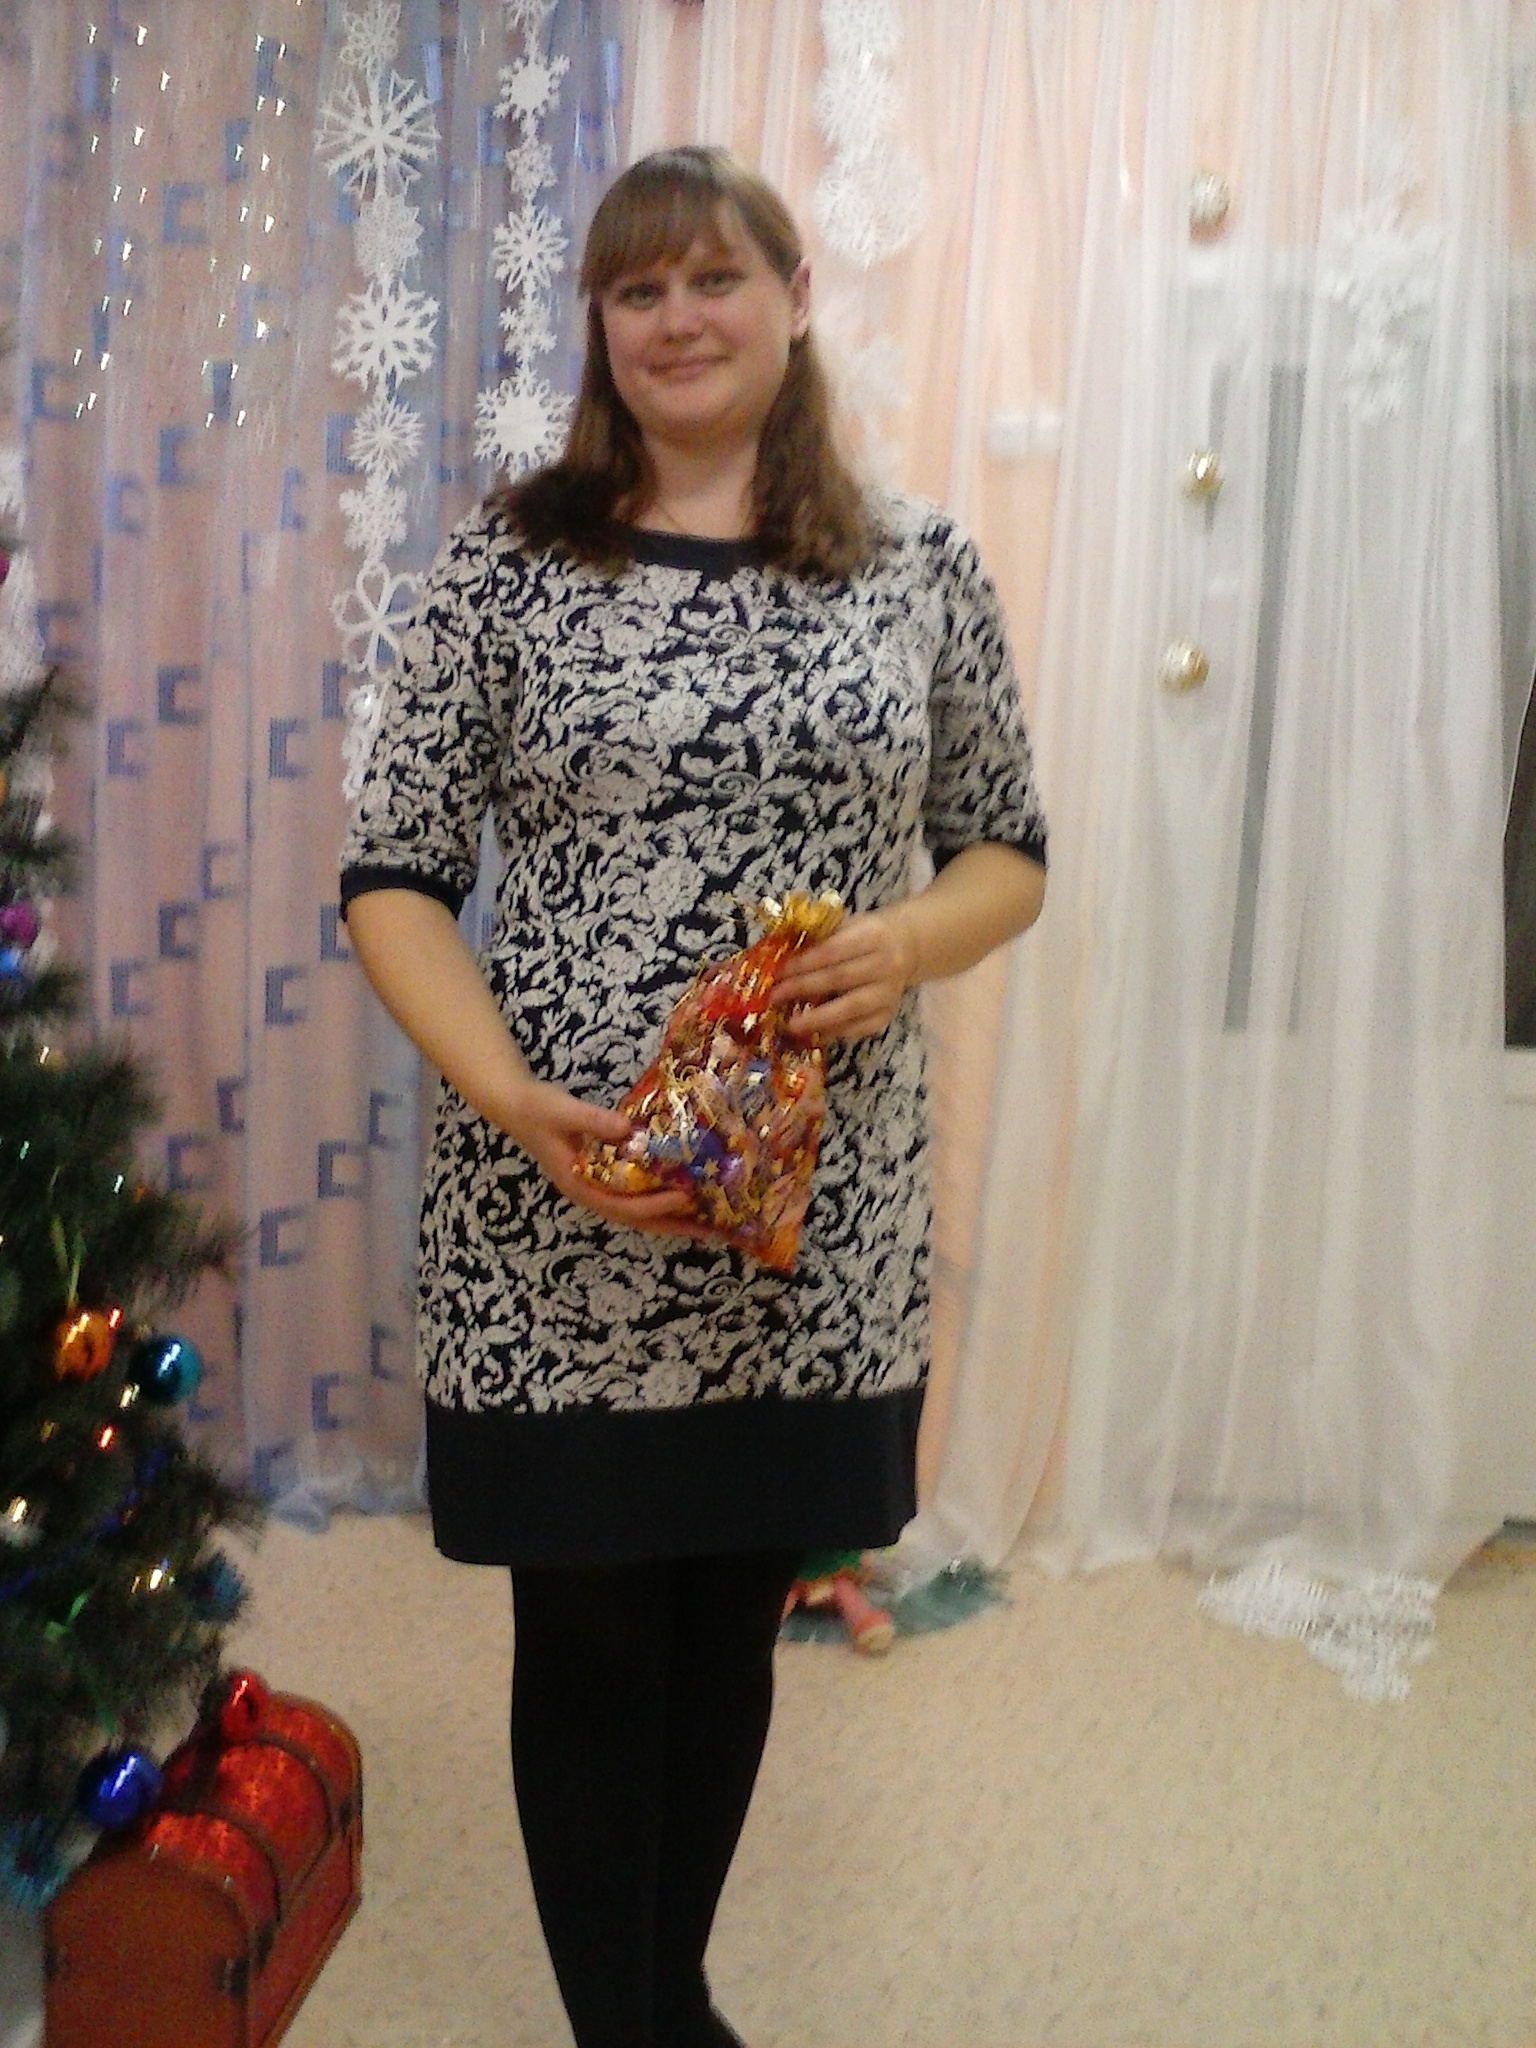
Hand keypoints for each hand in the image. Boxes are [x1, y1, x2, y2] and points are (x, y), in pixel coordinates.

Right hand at [498, 1077, 710, 1238]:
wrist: (515, 1105)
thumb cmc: (538, 1108)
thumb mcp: (563, 1111)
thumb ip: (593, 1120)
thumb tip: (629, 1130)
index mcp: (578, 1185)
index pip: (622, 1205)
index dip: (653, 1204)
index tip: (684, 1196)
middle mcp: (589, 1193)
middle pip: (634, 1219)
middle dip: (671, 1224)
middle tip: (709, 1229)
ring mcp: (594, 1187)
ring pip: (635, 1211)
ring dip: (667, 1217)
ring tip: (703, 1219)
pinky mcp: (599, 1175)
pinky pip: (632, 1194)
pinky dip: (656, 1198)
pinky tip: (678, 1191)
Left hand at [773, 908, 915, 1043]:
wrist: (906, 946)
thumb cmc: (864, 935)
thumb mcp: (845, 925)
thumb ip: (817, 937)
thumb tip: (778, 954)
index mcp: (872, 936)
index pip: (832, 951)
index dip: (803, 963)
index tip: (778, 973)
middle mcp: (885, 964)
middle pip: (839, 979)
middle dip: (803, 988)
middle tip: (774, 998)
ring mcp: (890, 992)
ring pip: (852, 1008)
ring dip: (819, 1018)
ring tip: (791, 1025)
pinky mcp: (889, 1013)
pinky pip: (862, 1027)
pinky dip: (836, 1032)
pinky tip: (814, 1034)